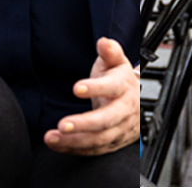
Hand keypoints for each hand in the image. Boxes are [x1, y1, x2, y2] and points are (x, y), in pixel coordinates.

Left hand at [44, 37, 139, 155]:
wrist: (139, 103)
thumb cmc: (122, 81)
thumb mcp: (117, 63)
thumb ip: (110, 52)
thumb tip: (103, 42)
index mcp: (124, 87)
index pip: (112, 87)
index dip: (95, 88)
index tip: (77, 88)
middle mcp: (124, 110)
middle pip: (107, 119)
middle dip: (84, 124)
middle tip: (63, 124)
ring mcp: (120, 129)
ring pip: (99, 139)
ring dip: (74, 140)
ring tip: (52, 137)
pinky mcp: (113, 143)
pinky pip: (94, 150)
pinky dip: (74, 149)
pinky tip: (58, 144)